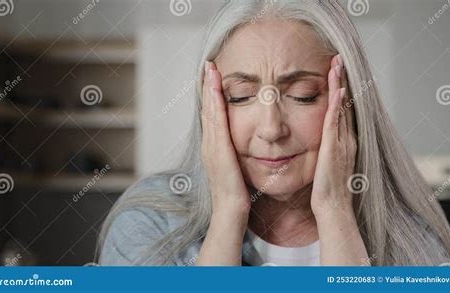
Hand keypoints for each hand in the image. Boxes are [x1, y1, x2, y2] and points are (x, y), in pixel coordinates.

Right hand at [201, 61, 250, 216]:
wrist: (231, 212)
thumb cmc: (236, 194)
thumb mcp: (235, 169)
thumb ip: (235, 154)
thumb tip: (242, 144)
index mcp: (214, 147)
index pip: (212, 115)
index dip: (212, 95)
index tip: (214, 77)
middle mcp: (210, 144)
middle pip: (208, 109)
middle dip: (208, 86)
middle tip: (209, 65)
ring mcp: (211, 147)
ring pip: (210, 111)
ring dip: (210, 89)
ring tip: (211, 69)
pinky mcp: (218, 150)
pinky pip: (216, 121)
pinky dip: (215, 103)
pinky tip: (217, 89)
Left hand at [310, 54, 357, 218]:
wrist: (333, 207)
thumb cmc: (327, 189)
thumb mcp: (325, 164)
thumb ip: (324, 149)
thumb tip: (319, 141)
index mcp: (343, 142)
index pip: (342, 110)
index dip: (340, 90)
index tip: (335, 72)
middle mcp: (346, 139)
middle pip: (345, 104)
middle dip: (342, 80)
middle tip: (338, 59)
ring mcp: (342, 143)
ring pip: (341, 109)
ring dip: (339, 86)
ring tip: (337, 65)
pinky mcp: (333, 150)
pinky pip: (334, 124)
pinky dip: (337, 107)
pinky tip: (336, 91)